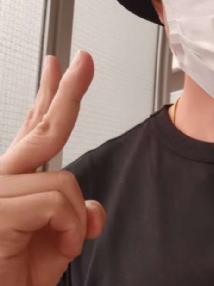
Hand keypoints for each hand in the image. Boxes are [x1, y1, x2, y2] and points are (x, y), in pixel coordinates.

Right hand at [0, 51, 106, 285]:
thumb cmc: (17, 278)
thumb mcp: (58, 244)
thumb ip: (76, 217)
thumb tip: (96, 211)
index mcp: (18, 178)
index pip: (35, 126)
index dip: (49, 94)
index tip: (57, 65)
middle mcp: (3, 177)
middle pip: (45, 126)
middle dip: (69, 90)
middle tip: (84, 59)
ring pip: (65, 181)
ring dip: (72, 220)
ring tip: (58, 244)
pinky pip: (57, 203)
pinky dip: (66, 230)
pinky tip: (52, 247)